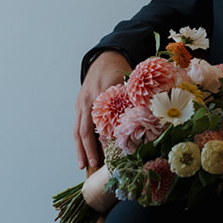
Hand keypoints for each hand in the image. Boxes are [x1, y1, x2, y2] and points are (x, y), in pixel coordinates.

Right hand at [74, 51, 130, 171]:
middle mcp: (87, 100)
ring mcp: (81, 103)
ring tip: (84, 165)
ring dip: (80, 148)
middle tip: (92, 164)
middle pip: (84, 128)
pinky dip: (80, 140)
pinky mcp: (79, 106)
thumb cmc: (119, 70)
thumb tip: (145, 116)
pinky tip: (85, 153)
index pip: (100, 122)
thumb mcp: (130, 80)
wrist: (105, 57)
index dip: (102, 139)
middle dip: (87, 148)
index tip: (108, 153)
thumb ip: (134, 97)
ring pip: (77, 129)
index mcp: (100, 94)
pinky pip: (78, 125)